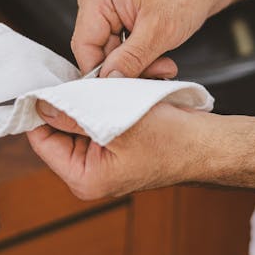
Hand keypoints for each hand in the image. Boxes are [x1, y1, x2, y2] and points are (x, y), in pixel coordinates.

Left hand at [27, 99, 210, 199]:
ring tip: (116, 82)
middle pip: (63, 127)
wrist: (212, 144)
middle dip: (76, 98)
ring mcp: (105, 158)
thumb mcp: (116, 120)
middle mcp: (91, 172)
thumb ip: (74, 114)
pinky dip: (110, 99)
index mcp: (85, 178)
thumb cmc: (174, 140)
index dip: (42, 110)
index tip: (44, 83)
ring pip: (84, 117)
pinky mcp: (118, 144)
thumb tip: (42, 105)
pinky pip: (102, 116)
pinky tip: (128, 87)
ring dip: (96, 95)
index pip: (43, 140)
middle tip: (90, 76)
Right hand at [72, 0, 215, 78]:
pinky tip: (160, 58)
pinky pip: (122, 49)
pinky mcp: (119, 18)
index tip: (121, 88)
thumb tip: (110, 80)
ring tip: (164, 65)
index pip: (85, 45)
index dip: (101, 71)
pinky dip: (140, 59)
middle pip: (98, 52)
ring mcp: (107, 9)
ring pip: (112, 54)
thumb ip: (130, 59)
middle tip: (156, 73)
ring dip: (138, 66)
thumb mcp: (158, 32)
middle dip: (127, 68)